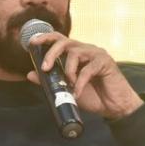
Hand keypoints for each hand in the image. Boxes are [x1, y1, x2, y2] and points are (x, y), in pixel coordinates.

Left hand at [26, 32, 142, 119]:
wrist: (115, 107)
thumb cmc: (93, 96)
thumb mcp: (67, 89)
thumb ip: (50, 80)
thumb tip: (30, 74)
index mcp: (76, 53)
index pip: (59, 40)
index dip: (45, 38)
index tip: (31, 42)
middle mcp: (85, 50)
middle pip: (64, 41)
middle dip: (51, 53)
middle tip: (45, 68)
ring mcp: (96, 54)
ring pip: (75, 53)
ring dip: (68, 70)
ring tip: (69, 85)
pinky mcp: (105, 62)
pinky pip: (87, 69)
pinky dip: (80, 83)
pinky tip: (77, 93)